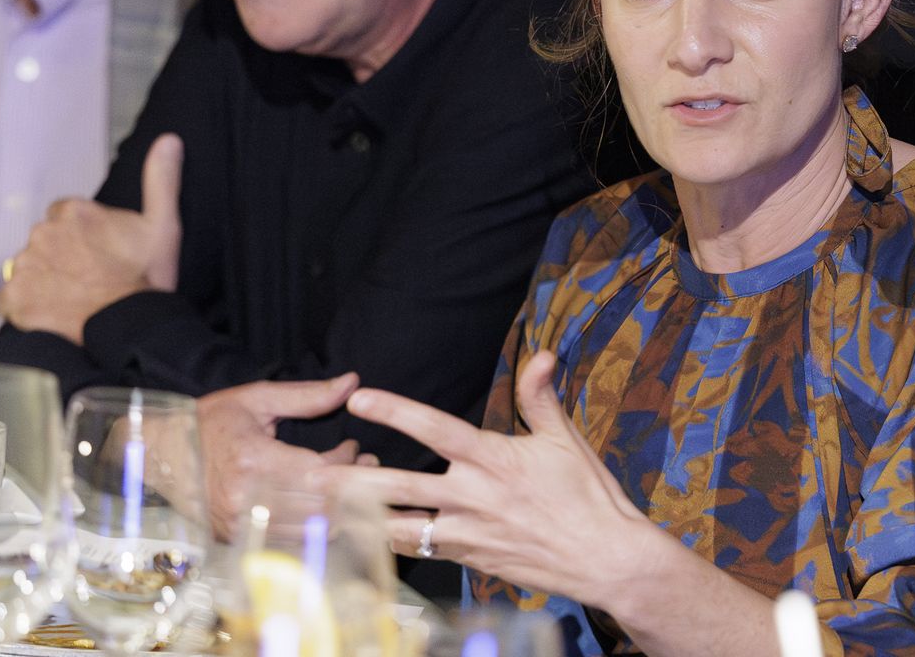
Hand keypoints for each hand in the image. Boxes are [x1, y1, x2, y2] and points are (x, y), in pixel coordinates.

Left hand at [0, 133, 183, 344]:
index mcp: (73, 211)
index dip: (84, 237)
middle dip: (63, 256)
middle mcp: (42, 233)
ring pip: (29, 268)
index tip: (100, 254)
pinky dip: (26, 305)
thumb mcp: (163, 224)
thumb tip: (168, 139)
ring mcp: (24, 267)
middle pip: (46, 241)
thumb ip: (161, 178)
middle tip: (90, 278)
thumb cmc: (147, 277)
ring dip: (45, 279)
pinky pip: (11, 299)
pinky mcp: (13, 299)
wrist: (130, 325)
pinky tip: (52, 312)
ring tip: (74, 298)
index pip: (66, 217)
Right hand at [196, 374, 369, 539]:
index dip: (346, 460)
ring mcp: (240, 525)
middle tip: (361, 467)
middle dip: (350, 486)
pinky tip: (320, 506)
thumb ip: (307, 395)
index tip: (353, 447)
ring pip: (310, 530)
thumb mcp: (256, 400)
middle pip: (320, 505)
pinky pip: (290, 543)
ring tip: (345, 485)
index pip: (319, 470)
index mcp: (254, 461)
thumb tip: (351, 382)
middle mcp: (247, 499)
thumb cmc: (210, 422)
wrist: (161, 453)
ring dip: (338, 509)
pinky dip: (313, 528)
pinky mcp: (237, 540)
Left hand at [326, 352, 664, 609]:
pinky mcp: (468, 560)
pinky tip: (362, 538)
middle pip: (398, 485)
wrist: (604, 557)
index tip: (359, 398)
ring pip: (397, 526)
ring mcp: (467, 533)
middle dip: (351, 478)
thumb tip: (542, 354)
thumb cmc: (588, 496)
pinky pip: (418, 551)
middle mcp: (472, 496)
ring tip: (320, 509)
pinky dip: (388, 543)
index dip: (394, 411)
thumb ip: (541, 397)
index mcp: (493, 459)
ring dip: (357, 517)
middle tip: (310, 471)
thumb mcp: (566, 439)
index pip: (434, 428)